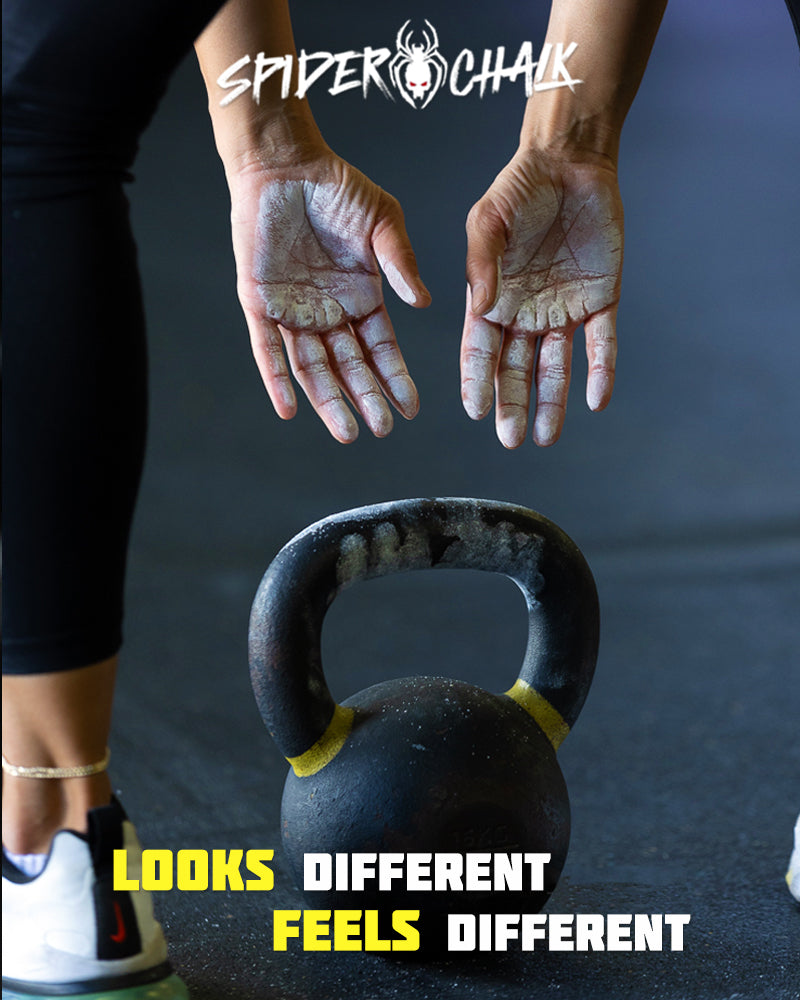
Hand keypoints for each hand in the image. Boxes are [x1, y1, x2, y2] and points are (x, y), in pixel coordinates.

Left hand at [230, 153, 429, 442]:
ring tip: (346, 431)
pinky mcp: (260, 304)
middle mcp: (330, 313)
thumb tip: (424, 303)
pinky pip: (267, 349)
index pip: (382, 350)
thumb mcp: (383, 222)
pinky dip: (276, 379)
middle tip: (380, 429)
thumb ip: (401, 261)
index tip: (410, 409)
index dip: (396, 379)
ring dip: (328, 400)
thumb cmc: (338, 188)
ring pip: (312, 367)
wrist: (285, 166)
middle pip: (349, 367)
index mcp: (362, 299)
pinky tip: (289, 409)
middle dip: (366, 398)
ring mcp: (294, 312)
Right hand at [462, 153, 622, 447]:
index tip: (475, 411)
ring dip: (552, 402)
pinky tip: (596, 400)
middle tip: (510, 439)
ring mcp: (563, 310)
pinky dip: (600, 372)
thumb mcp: (486, 221)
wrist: (570, 163)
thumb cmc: (519, 188)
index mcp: (492, 300)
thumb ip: (481, 263)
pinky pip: (601, 344)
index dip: (477, 381)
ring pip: (556, 367)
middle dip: (513, 405)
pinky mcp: (600, 301)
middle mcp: (525, 313)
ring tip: (545, 438)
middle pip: (517, 370)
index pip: (481, 350)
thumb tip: (481, 306)